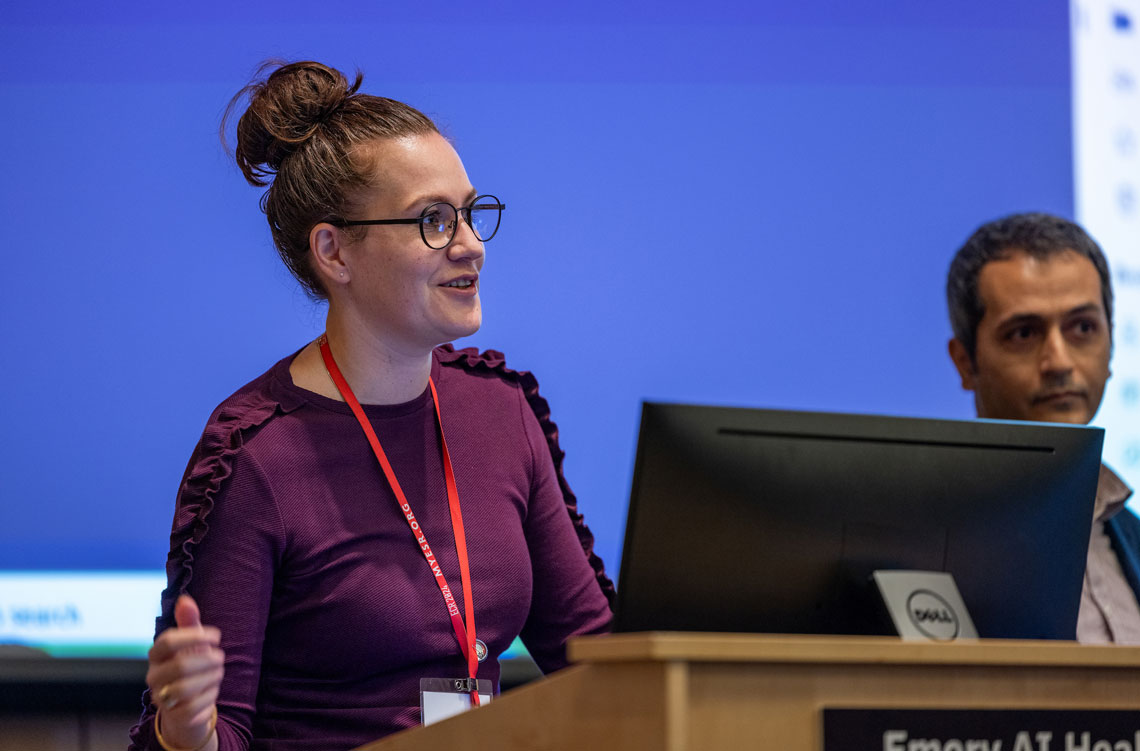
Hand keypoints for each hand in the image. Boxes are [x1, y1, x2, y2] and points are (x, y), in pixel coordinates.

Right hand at [146, 594, 224, 749]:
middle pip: (180, 665)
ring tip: (218, 673)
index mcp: (156, 655)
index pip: (167, 640)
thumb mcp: (192, 645)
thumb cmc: (191, 668)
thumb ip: (189, 623)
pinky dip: (209, 697)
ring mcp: (161, 698)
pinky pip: (193, 707)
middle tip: (220, 658)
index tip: (216, 636)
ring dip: (210, 678)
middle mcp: (154, 677)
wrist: (187, 708)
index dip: (195, 635)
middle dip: (207, 660)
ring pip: (186, 688)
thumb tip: (185, 599)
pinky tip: (212, 691)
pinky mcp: (173, 717)